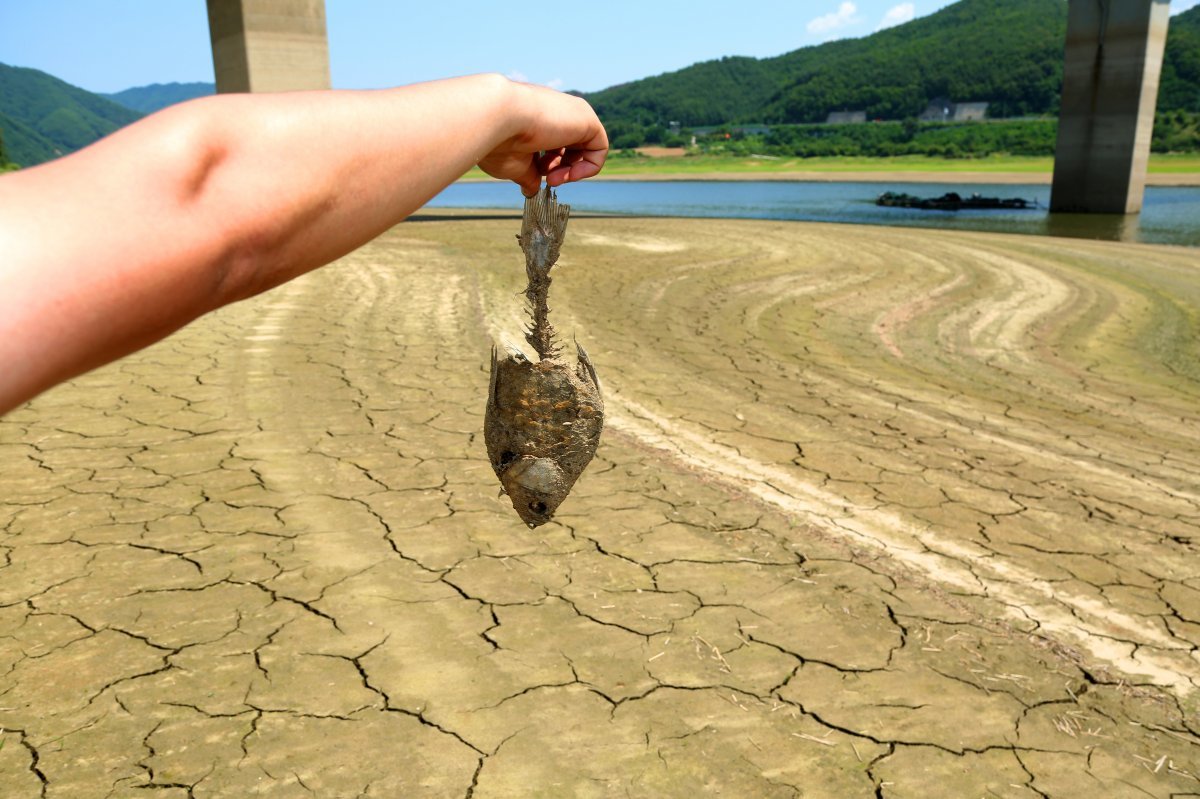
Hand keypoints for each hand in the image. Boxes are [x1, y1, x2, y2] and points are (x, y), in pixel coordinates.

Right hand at [477, 80, 607, 195]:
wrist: (497, 116)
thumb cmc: (500, 139)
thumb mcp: (515, 164)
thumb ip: (528, 175)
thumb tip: (531, 190)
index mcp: (539, 118)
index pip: (553, 145)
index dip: (549, 166)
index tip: (538, 175)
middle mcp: (557, 112)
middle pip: (571, 147)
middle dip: (561, 169)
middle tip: (548, 180)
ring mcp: (573, 113)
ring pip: (586, 148)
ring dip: (573, 171)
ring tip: (554, 179)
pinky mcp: (587, 118)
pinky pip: (601, 148)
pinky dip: (590, 167)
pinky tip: (572, 174)